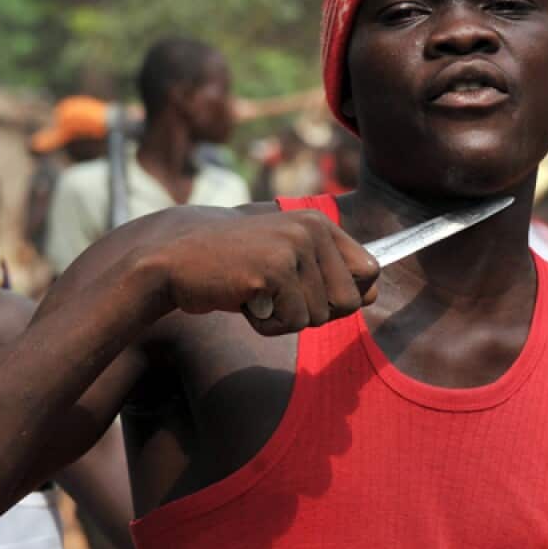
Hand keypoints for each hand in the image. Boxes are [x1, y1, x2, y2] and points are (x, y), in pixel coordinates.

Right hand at [156, 209, 379, 335]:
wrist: (173, 260)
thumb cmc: (232, 266)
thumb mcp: (285, 258)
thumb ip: (327, 272)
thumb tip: (374, 293)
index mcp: (319, 223)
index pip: (370, 272)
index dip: (343, 295)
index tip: (307, 292)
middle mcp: (311, 229)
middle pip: (349, 302)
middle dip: (312, 312)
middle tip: (275, 296)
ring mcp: (292, 248)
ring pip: (318, 317)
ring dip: (283, 319)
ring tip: (254, 293)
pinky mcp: (273, 271)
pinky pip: (291, 322)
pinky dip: (266, 325)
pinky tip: (244, 300)